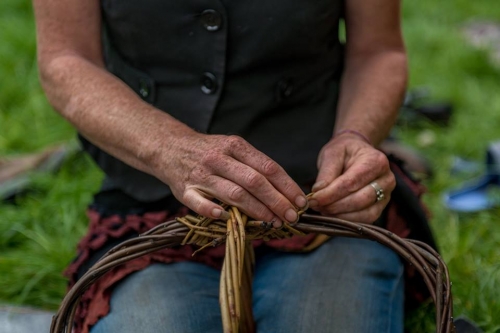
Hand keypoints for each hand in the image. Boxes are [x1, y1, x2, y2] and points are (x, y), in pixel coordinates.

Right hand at [152, 132, 306, 225]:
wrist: (169, 147)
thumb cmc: (209, 151)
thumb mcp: (232, 148)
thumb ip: (254, 165)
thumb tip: (285, 189)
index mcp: (234, 146)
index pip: (267, 166)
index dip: (287, 185)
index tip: (301, 201)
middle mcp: (219, 159)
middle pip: (254, 181)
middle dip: (277, 201)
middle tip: (291, 216)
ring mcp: (201, 175)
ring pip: (233, 194)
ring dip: (256, 210)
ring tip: (273, 222)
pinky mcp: (185, 190)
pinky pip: (199, 203)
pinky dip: (213, 211)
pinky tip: (227, 218)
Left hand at [308, 133, 394, 222]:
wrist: (357, 153)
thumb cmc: (345, 152)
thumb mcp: (332, 153)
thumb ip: (326, 172)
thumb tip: (318, 192)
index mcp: (376, 161)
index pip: (352, 182)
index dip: (331, 194)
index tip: (313, 199)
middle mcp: (386, 179)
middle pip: (360, 200)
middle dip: (335, 206)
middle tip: (316, 206)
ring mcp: (386, 195)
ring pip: (365, 213)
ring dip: (341, 216)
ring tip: (323, 210)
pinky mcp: (380, 207)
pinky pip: (366, 220)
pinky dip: (348, 221)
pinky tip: (332, 216)